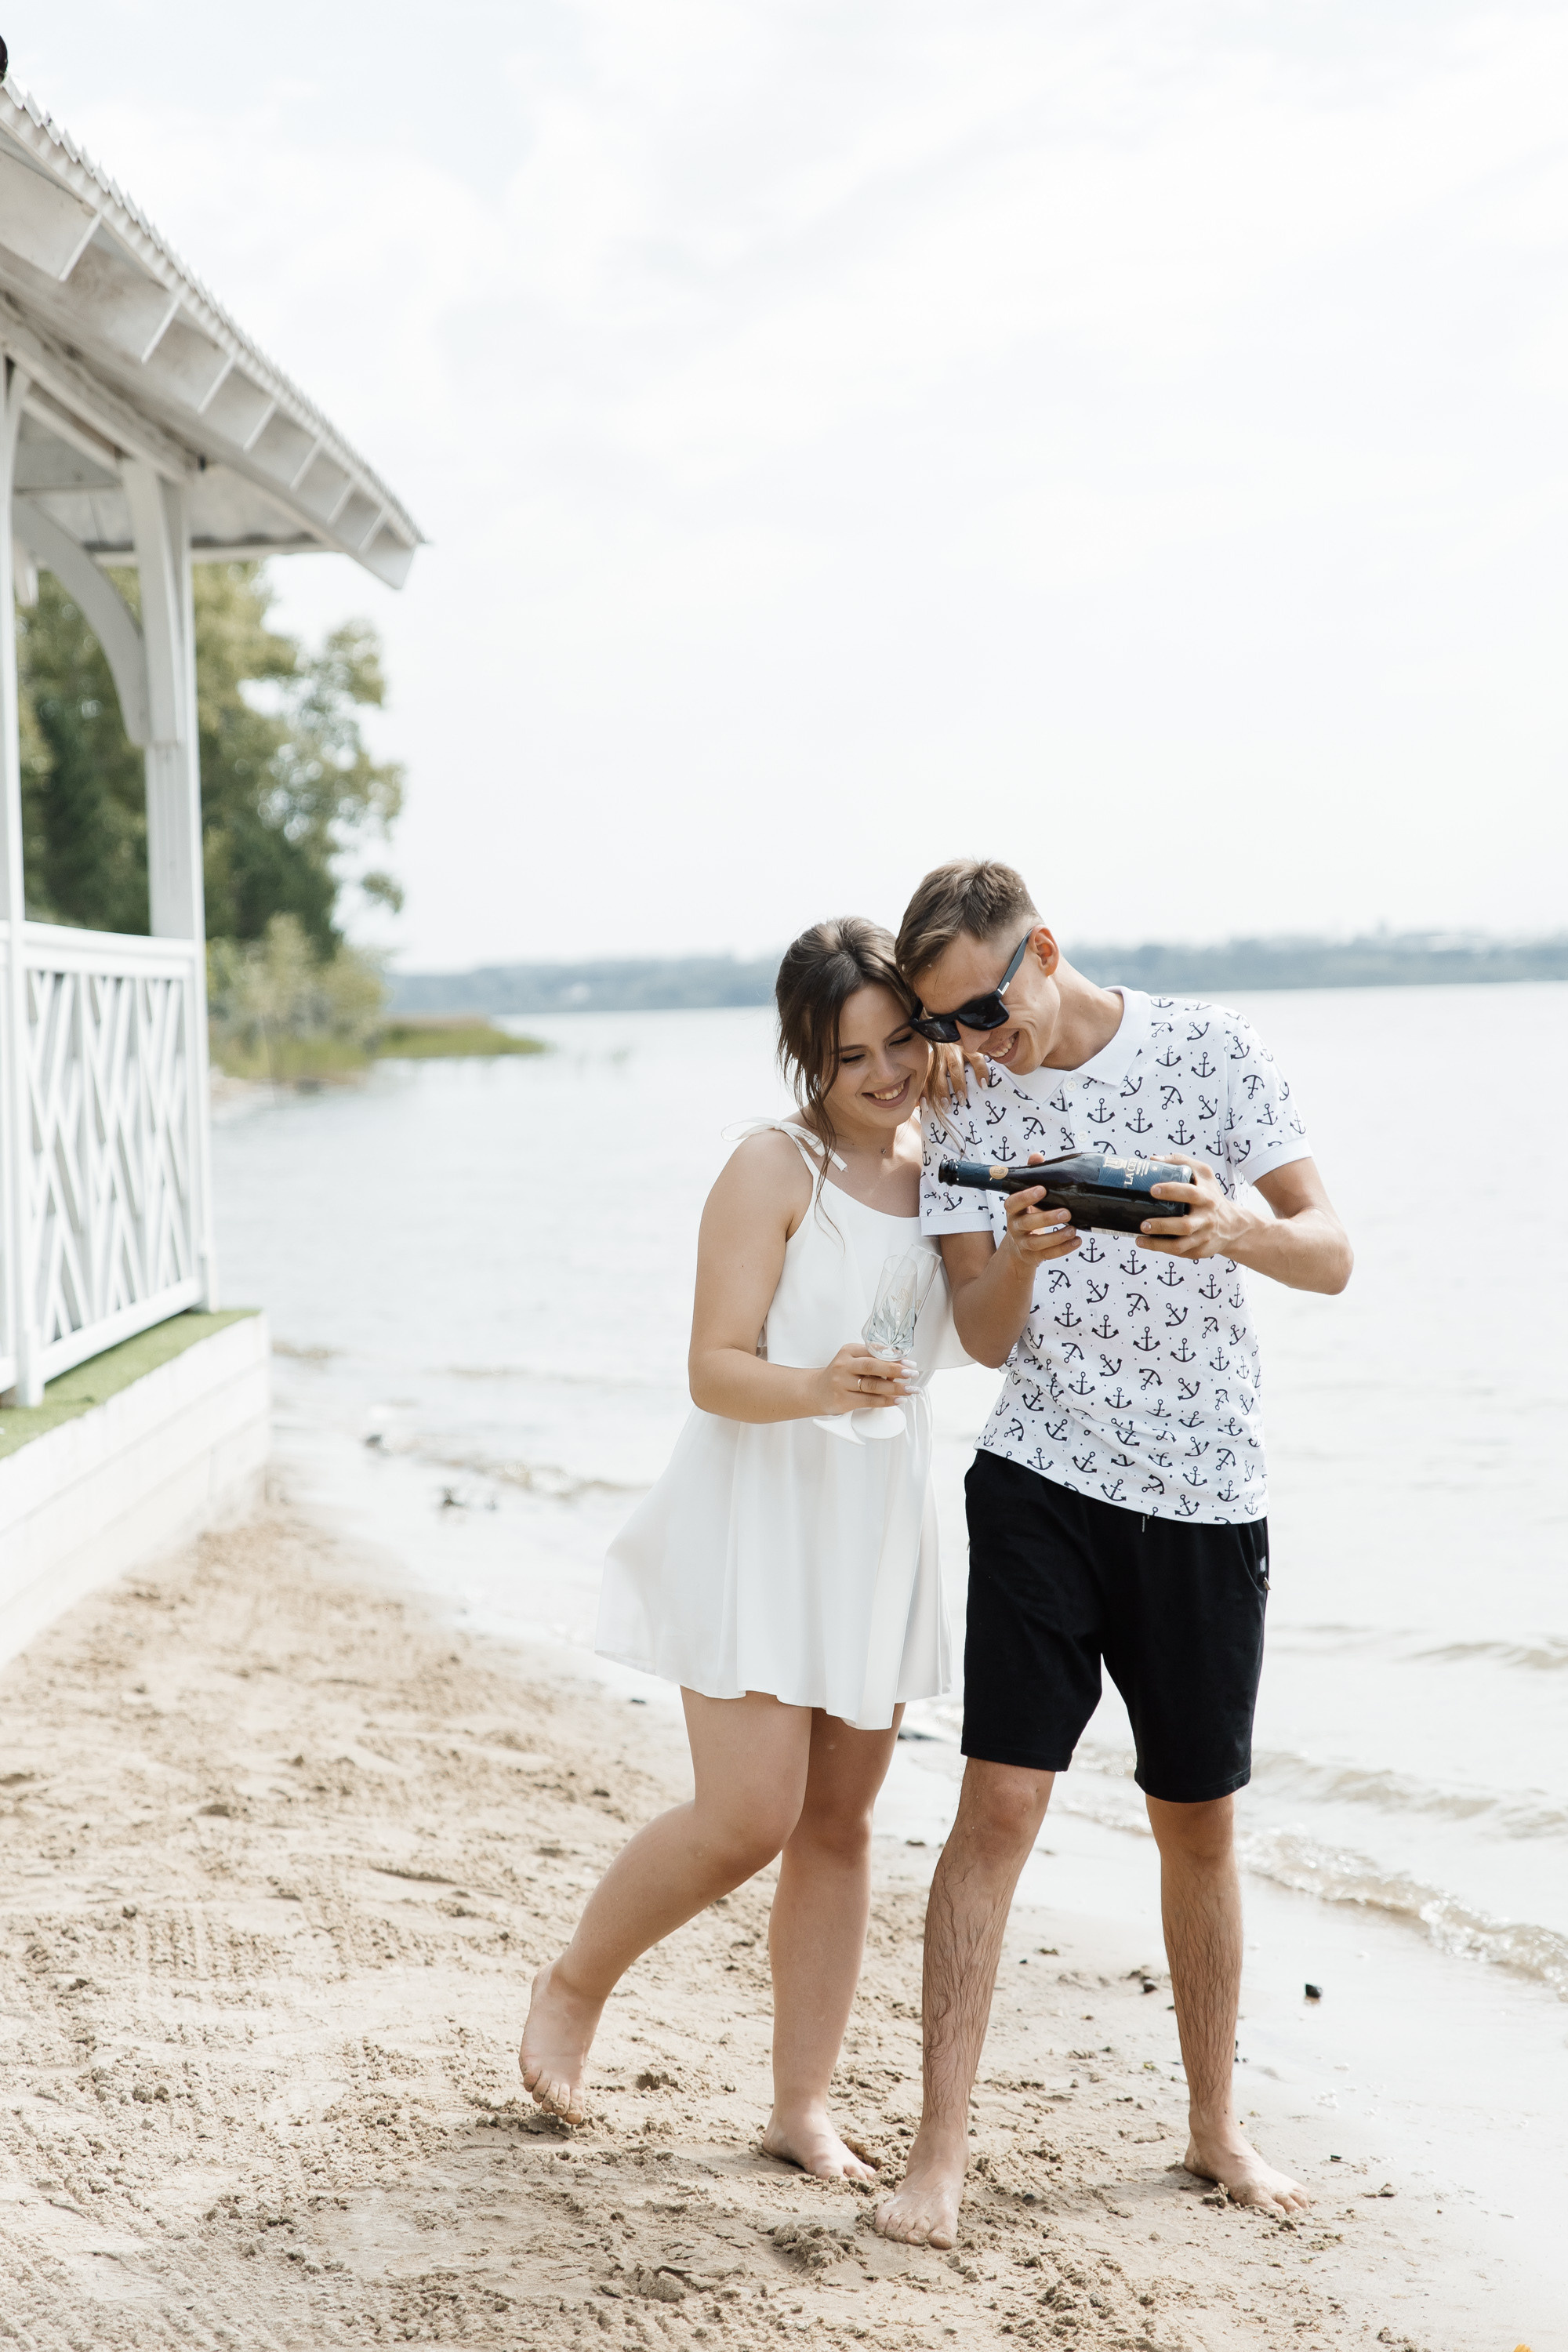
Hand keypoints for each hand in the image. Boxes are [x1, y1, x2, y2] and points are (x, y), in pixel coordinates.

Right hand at [814, 1344, 916, 1416]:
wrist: (816, 1391)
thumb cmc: (839, 1375)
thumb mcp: (851, 1360)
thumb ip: (871, 1359)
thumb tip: (900, 1363)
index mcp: (848, 1351)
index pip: (874, 1352)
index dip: (894, 1358)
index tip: (910, 1363)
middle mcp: (843, 1366)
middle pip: (873, 1366)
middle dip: (895, 1370)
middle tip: (912, 1374)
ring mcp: (841, 1383)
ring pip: (873, 1386)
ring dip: (895, 1389)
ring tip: (909, 1390)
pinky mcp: (842, 1400)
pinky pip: (869, 1401)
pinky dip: (886, 1401)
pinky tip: (897, 1400)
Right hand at [1000, 1153, 1079, 1271]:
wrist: (1019, 1248)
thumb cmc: (1028, 1214)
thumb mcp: (1027, 1196)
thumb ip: (1033, 1175)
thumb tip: (1036, 1156)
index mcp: (1013, 1210)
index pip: (1013, 1203)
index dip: (1026, 1197)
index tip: (1042, 1189)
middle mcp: (1015, 1227)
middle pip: (1026, 1224)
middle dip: (1046, 1218)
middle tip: (1066, 1213)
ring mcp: (1023, 1243)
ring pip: (1037, 1243)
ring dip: (1056, 1237)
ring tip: (1073, 1229)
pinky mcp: (1033, 1257)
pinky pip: (1048, 1255)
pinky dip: (1063, 1249)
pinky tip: (1077, 1241)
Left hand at [1137, 1156, 1253, 1258]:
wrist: (1233, 1226)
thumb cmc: (1211, 1196)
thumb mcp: (1204, 1174)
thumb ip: (1181, 1162)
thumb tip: (1152, 1160)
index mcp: (1206, 1197)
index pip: (1190, 1193)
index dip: (1171, 1191)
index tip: (1152, 1190)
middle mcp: (1207, 1218)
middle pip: (1185, 1226)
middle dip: (1162, 1225)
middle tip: (1143, 1224)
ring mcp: (1204, 1236)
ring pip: (1180, 1245)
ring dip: (1158, 1244)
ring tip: (1140, 1239)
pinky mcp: (1201, 1251)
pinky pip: (1180, 1253)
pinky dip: (1162, 1249)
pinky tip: (1148, 1244)